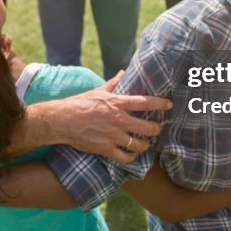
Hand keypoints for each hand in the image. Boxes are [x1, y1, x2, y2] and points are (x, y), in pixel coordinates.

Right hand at [47, 72, 171, 163]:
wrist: (62, 120)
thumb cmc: (79, 104)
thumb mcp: (97, 91)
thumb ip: (113, 83)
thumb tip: (123, 72)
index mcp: (118, 103)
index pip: (146, 103)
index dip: (160, 104)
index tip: (169, 105)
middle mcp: (119, 120)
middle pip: (148, 127)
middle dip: (156, 129)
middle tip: (157, 128)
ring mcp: (113, 136)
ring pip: (140, 144)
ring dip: (145, 144)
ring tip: (145, 142)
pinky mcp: (106, 149)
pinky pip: (126, 157)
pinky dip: (132, 157)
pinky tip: (132, 154)